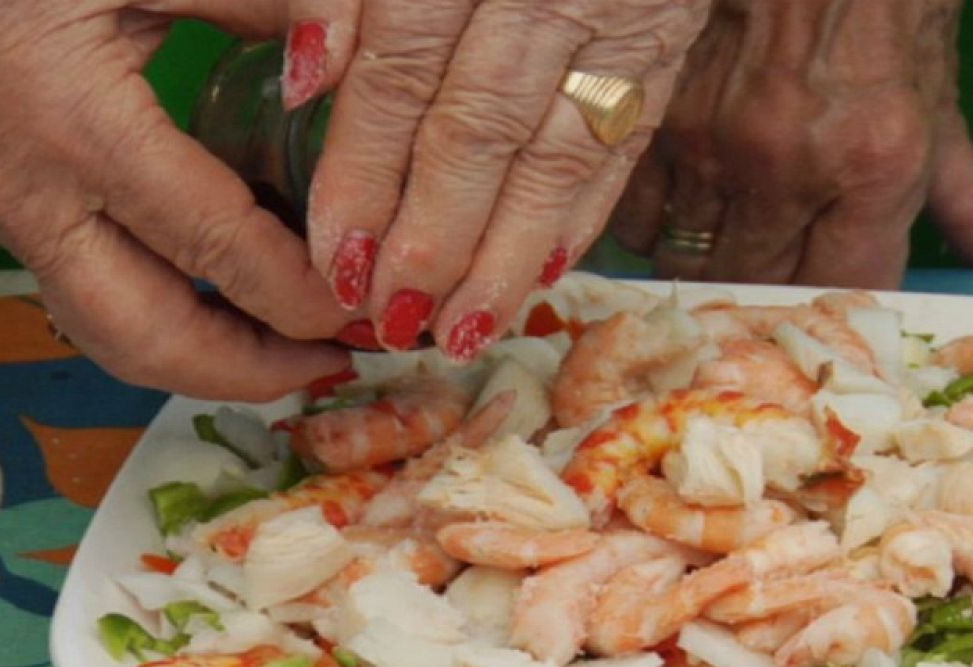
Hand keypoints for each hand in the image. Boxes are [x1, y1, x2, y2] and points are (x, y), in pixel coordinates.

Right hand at [0, 0, 352, 399]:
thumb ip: (268, 0)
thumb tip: (345, 69)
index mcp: (77, 126)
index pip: (218, 249)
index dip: (304, 296)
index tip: (374, 308)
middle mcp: (30, 191)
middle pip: (150, 337)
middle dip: (255, 371)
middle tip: (342, 361)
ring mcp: (7, 206)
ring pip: (109, 333)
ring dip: (209, 358)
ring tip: (301, 349)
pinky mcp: (5, 203)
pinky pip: (91, 294)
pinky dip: (170, 317)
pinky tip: (239, 296)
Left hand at [286, 0, 709, 358]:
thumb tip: (308, 81)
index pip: (403, 73)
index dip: (365, 171)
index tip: (335, 257)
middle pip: (479, 130)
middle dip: (433, 235)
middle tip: (394, 317)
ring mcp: (616, 22)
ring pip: (556, 156)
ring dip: (508, 254)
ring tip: (464, 330)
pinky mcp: (664, 50)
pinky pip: (622, 150)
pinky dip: (582, 219)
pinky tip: (543, 277)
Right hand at [609, 0, 972, 288]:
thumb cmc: (892, 28)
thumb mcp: (942, 120)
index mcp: (874, 168)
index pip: (843, 292)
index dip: (834, 317)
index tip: (829, 320)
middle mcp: (791, 166)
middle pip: (759, 289)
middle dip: (764, 301)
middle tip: (769, 292)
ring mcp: (719, 146)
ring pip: (693, 264)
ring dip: (708, 273)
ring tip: (726, 258)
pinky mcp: (665, 124)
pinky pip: (642, 224)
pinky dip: (659, 234)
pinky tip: (687, 217)